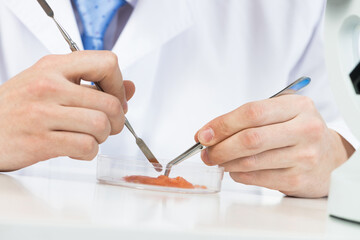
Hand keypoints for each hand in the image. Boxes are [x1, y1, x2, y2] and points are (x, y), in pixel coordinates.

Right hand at [0, 51, 134, 170]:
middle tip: (107, 125)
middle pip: (110, 103)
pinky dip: (89, 152)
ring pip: (101, 125)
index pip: (107, 64)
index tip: (114, 98)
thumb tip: (129, 88)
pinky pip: (86, 146)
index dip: (118, 85)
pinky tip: (77, 148)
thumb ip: (92, 83)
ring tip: (89, 136)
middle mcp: (49, 86)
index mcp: (54, 66)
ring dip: (102, 137)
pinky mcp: (40, 141)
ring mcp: (43, 113)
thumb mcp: (52, 82)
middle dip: (117, 120)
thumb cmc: (20, 105)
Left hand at [195, 95, 353, 197]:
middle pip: (250, 139)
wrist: (330, 158)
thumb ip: (248, 118)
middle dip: (220, 147)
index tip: (203, 134)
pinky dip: (238, 175)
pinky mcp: (299, 179)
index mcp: (298, 106)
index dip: (222, 124)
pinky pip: (257, 178)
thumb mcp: (281, 113)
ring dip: (226, 162)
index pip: (252, 112)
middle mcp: (305, 129)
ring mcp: (304, 156)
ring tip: (217, 160)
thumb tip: (209, 133)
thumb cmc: (296, 131)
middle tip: (205, 153)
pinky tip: (234, 170)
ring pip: (251, 161)